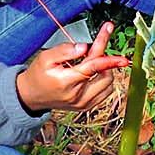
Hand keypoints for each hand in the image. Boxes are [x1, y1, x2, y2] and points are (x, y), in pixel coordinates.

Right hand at [15, 22, 129, 112]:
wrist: (31, 96)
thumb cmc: (38, 75)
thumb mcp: (46, 57)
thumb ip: (65, 50)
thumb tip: (84, 47)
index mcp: (67, 82)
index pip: (93, 68)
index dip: (109, 60)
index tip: (122, 57)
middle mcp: (78, 96)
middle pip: (104, 74)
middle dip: (103, 58)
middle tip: (94, 47)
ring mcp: (83, 103)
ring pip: (108, 83)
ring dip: (104, 70)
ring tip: (89, 62)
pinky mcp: (87, 106)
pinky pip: (105, 92)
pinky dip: (103, 79)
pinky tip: (92, 73)